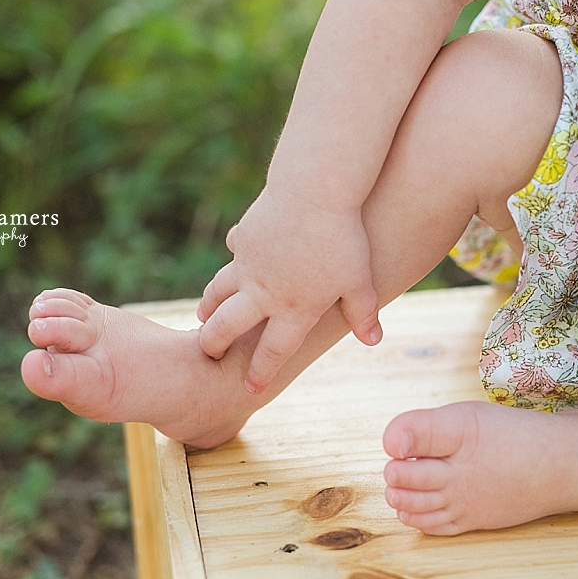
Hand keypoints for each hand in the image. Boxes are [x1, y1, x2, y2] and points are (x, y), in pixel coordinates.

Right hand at [197, 188, 382, 392]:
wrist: (315, 190)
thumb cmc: (343, 238)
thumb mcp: (360, 280)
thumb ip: (363, 313)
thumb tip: (373, 341)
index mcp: (293, 309)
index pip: (272, 351)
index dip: (260, 373)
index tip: (249, 388)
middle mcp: (263, 292)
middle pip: (227, 326)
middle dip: (214, 343)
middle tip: (207, 352)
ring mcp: (249, 264)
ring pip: (219, 291)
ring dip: (210, 305)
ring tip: (204, 315)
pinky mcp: (245, 236)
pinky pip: (236, 250)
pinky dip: (236, 256)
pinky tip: (236, 255)